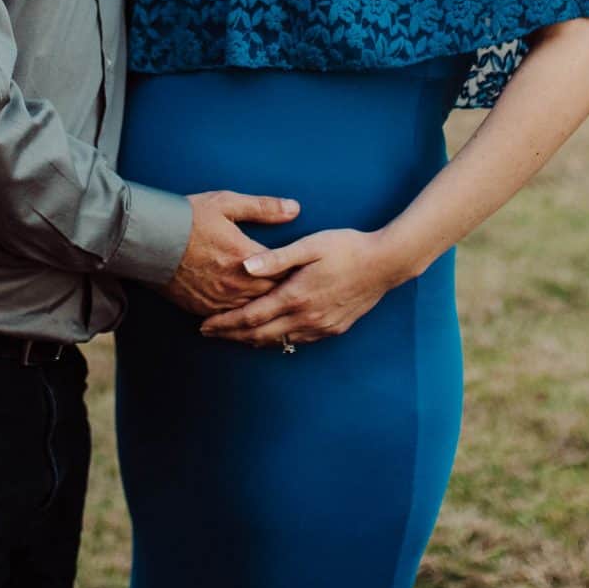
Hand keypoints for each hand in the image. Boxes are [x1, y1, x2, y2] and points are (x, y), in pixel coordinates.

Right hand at [158, 190, 300, 316]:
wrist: (148, 239)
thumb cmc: (187, 217)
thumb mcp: (226, 203)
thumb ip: (263, 207)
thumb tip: (295, 208)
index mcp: (245, 256)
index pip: (284, 270)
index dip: (299, 272)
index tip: (311, 272)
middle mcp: (235, 283)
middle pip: (272, 295)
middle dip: (287, 293)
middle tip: (304, 294)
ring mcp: (219, 299)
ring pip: (254, 311)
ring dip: (268, 308)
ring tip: (285, 309)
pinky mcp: (204, 309)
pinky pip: (232, 320)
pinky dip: (244, 318)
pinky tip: (254, 318)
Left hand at [197, 228, 409, 347]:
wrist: (385, 264)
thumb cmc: (346, 247)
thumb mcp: (310, 245)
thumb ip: (276, 258)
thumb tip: (245, 267)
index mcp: (296, 296)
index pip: (251, 317)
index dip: (224, 323)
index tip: (203, 325)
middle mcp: (306, 318)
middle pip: (259, 336)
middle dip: (230, 336)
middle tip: (207, 334)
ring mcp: (320, 327)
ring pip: (278, 342)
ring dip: (251, 341)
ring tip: (230, 337)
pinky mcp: (332, 329)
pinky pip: (297, 341)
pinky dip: (276, 341)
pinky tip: (268, 336)